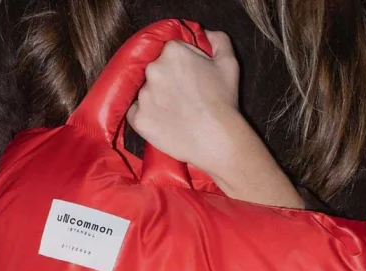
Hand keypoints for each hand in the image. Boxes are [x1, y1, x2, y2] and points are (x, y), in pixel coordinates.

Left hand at [126, 30, 238, 171]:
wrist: (216, 140)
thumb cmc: (224, 101)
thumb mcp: (229, 63)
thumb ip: (218, 40)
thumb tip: (206, 35)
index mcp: (172, 52)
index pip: (169, 51)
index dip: (181, 64)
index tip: (190, 77)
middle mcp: (153, 70)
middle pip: (155, 70)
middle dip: (166, 80)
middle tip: (183, 96)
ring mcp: (143, 95)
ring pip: (146, 92)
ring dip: (156, 99)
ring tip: (176, 112)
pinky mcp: (138, 119)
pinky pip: (136, 113)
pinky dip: (147, 116)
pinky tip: (164, 121)